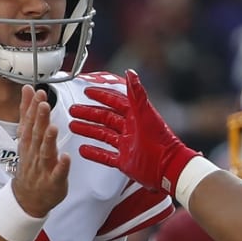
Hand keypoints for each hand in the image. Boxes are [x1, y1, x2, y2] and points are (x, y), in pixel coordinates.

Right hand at [13, 84, 69, 217]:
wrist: (27, 197)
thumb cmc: (30, 164)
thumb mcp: (26, 136)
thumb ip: (28, 113)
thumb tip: (28, 89)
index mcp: (28, 141)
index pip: (29, 122)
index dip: (32, 107)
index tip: (37, 93)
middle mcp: (34, 153)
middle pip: (36, 135)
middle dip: (39, 119)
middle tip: (43, 104)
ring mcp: (43, 168)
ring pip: (45, 152)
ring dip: (48, 140)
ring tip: (52, 127)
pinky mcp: (54, 181)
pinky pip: (58, 174)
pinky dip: (61, 166)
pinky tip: (66, 157)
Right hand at [69, 70, 198, 193]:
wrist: (168, 168)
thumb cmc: (160, 141)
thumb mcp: (145, 114)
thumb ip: (136, 94)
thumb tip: (131, 72)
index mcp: (135, 116)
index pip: (115, 101)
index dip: (101, 95)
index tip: (88, 91)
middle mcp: (130, 129)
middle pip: (105, 118)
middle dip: (89, 113)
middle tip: (74, 109)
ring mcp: (126, 145)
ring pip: (103, 135)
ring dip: (88, 130)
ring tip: (73, 126)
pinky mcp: (125, 161)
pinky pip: (106, 156)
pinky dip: (94, 152)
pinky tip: (83, 149)